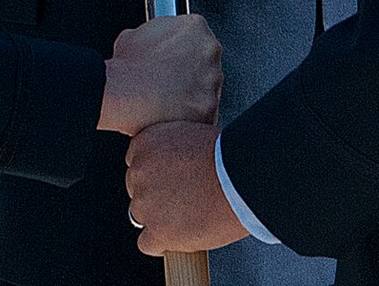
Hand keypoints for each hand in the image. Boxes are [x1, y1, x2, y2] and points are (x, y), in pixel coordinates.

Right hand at [98, 14, 221, 135]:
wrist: (124, 95)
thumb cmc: (127, 67)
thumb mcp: (134, 35)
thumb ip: (157, 34)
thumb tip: (157, 42)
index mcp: (195, 26)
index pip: (196, 37)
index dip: (182, 51)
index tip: (173, 61)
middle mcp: (210, 49)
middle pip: (206, 62)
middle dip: (191, 72)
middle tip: (170, 82)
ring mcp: (213, 79)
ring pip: (207, 89)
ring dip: (192, 95)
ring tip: (168, 100)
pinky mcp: (210, 107)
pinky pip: (204, 113)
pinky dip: (191, 116)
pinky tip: (172, 114)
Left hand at [126, 120, 249, 255]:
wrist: (241, 178)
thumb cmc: (227, 155)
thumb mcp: (191, 134)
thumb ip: (173, 149)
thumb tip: (174, 163)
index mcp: (147, 142)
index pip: (137, 161)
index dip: (157, 173)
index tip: (171, 179)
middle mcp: (140, 171)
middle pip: (137, 189)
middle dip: (156, 194)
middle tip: (182, 197)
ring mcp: (146, 203)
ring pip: (141, 216)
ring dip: (160, 217)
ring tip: (186, 216)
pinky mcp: (158, 231)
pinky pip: (147, 244)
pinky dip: (161, 244)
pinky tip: (178, 237)